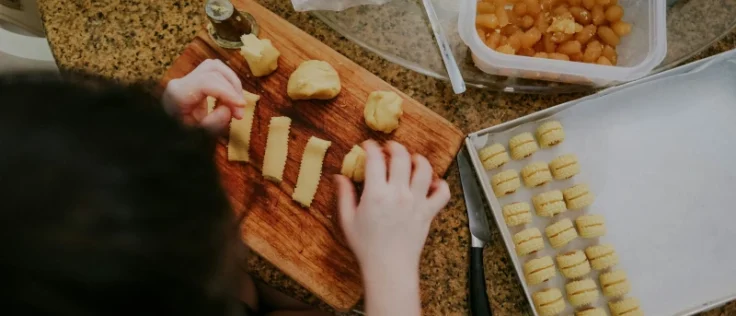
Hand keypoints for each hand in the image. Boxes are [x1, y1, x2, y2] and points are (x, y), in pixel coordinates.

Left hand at [161, 59, 245, 133]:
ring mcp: (187, 80)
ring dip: (232, 83)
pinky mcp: (194, 82)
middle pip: (213, 70)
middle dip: (232, 88)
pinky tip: (232, 101)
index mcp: (178, 93)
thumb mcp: (195, 136)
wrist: (167, 137)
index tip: (241, 106)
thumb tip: (228, 110)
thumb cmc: (179, 138)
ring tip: (238, 104)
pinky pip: (215, 75)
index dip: (227, 91)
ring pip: (216, 68)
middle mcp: (181, 82)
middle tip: (240, 111)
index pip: (207, 82)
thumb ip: (213, 124)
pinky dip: (228, 85)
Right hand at [335, 140, 450, 269]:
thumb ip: (344, 195)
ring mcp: (416, 201)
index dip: (371, 147)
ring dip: (418, 159)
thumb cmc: (366, 247)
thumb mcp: (348, 220)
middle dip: (395, 146)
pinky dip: (440, 185)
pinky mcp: (429, 212)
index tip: (368, 145)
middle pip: (402, 157)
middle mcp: (398, 193)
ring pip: (424, 169)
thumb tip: (339, 177)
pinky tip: (431, 183)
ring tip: (412, 160)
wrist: (388, 267)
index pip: (375, 159)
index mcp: (376, 194)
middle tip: (390, 148)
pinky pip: (442, 193)